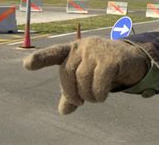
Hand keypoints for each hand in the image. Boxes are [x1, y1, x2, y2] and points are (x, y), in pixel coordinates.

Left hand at [23, 37, 148, 114]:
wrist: (130, 59)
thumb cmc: (103, 68)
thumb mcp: (86, 79)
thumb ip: (72, 92)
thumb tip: (63, 111)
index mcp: (73, 50)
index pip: (54, 53)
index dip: (40, 59)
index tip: (27, 65)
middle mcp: (83, 46)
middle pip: (67, 74)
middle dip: (72, 93)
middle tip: (80, 102)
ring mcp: (97, 50)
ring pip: (83, 80)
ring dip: (88, 96)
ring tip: (95, 98)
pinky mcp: (111, 58)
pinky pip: (99, 83)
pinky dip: (99, 95)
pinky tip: (102, 96)